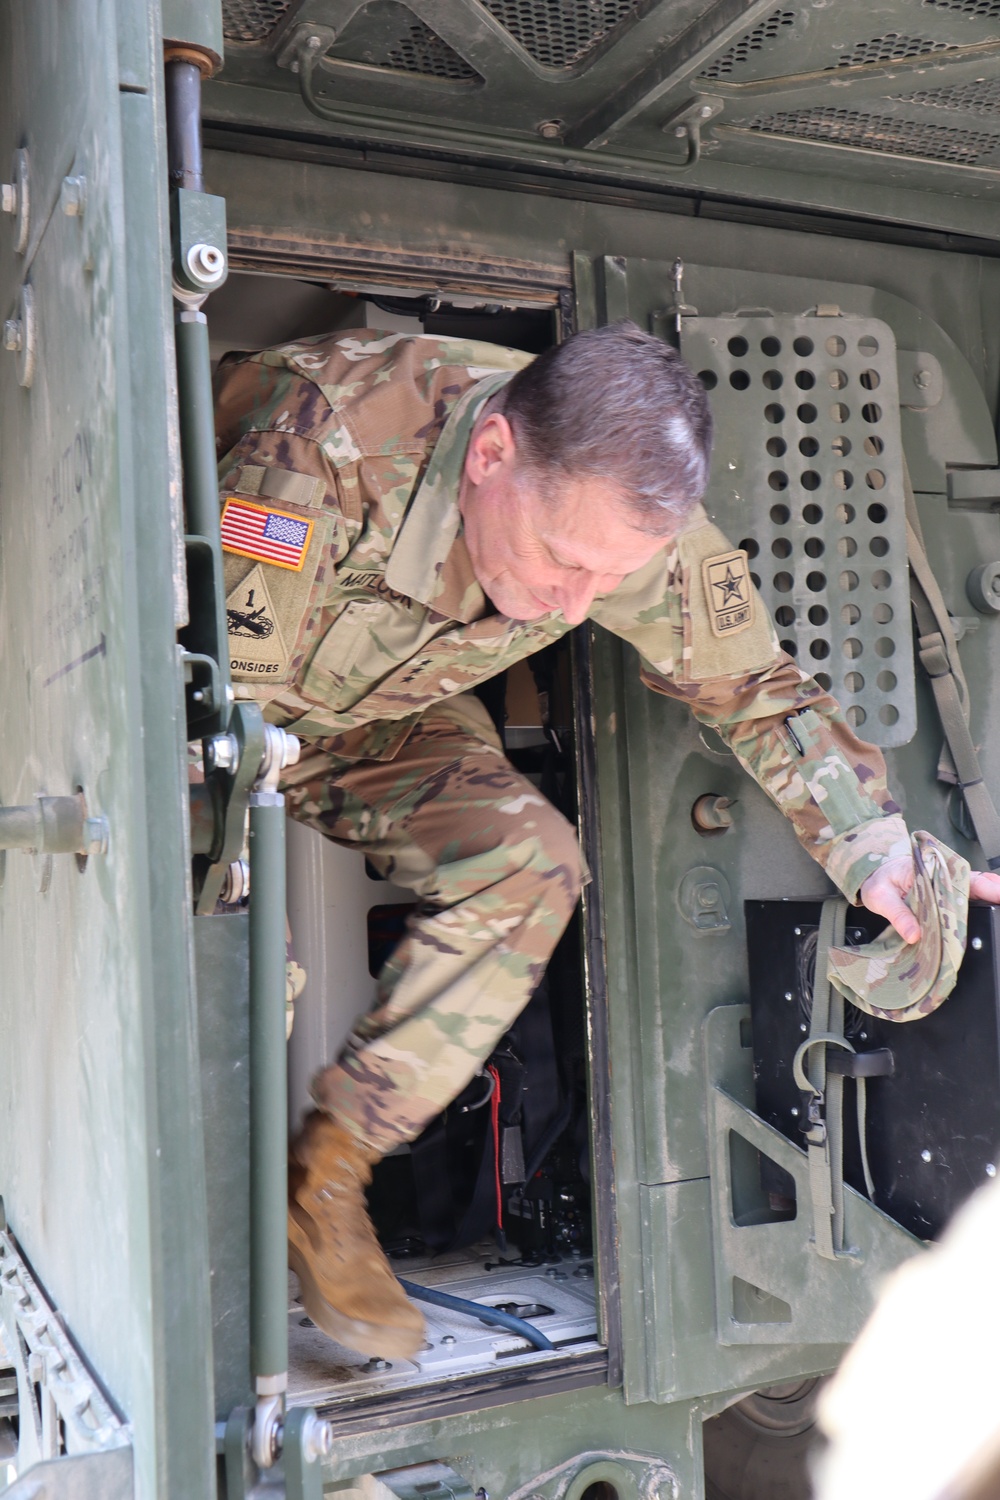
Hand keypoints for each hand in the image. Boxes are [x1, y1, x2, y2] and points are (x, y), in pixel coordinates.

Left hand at [860, 856, 999, 943]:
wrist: (874, 876)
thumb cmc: (878, 881)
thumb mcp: (880, 897)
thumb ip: (897, 914)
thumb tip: (915, 935)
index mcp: (926, 870)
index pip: (956, 876)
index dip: (978, 884)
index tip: (994, 892)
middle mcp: (940, 875)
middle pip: (971, 883)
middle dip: (991, 891)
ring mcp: (944, 885)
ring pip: (972, 891)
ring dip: (989, 898)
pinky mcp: (944, 895)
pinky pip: (965, 899)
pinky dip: (980, 904)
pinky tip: (993, 910)